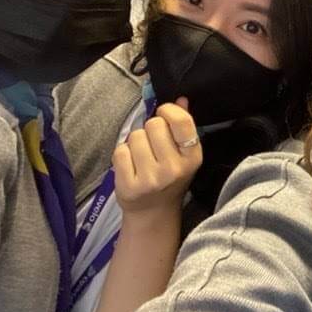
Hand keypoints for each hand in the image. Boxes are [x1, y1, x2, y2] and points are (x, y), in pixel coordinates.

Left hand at [112, 97, 202, 220]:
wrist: (153, 212)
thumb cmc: (170, 177)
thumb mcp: (183, 154)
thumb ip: (183, 126)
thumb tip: (180, 99)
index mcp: (192, 158)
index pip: (181, 121)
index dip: (169, 110)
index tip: (164, 114)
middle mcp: (173, 169)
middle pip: (154, 124)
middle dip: (151, 129)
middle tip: (153, 144)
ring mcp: (151, 179)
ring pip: (135, 136)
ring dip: (135, 142)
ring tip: (142, 156)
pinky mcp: (129, 186)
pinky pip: (120, 151)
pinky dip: (122, 154)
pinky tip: (130, 166)